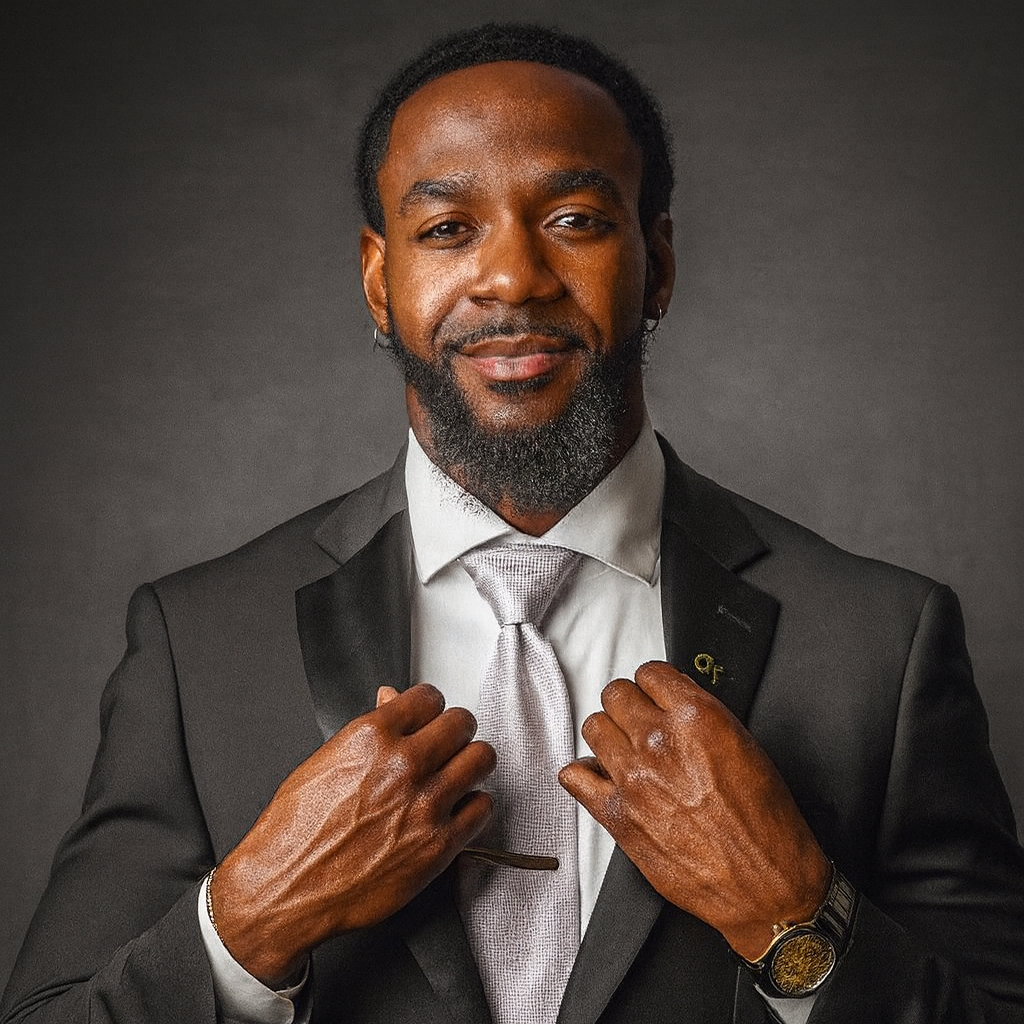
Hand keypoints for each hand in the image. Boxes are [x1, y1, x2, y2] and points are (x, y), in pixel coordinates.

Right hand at [212, 683, 494, 983]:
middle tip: (446, 744)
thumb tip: (391, 701)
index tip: (429, 718)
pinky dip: (473, 805)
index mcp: (372, 736)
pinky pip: (483, 806)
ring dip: (470, 762)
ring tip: (457, 772)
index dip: (429, 708)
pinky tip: (456, 809)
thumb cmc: (296, 830)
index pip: (429, 697)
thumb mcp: (324, 760)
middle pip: (462, 722)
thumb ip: (369, 728)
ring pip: (481, 758)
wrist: (285, 889)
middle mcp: (403, 764)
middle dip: (454, 730)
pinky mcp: (439, 844)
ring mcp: (425, 804)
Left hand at [559, 661, 829, 959]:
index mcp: (696, 719)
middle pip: (616, 694)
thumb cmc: (766, 826)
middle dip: (629, 704)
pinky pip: (574, 776)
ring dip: (608, 734)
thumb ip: (704, 717)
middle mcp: (659, 742)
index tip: (656, 694)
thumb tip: (676, 699)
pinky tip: (602, 777)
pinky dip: (584, 773)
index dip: (654, 684)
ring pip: (594, 727)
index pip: (651, 672)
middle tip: (640, 720)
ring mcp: (633, 778)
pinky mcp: (617, 815)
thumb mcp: (748, 749)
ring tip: (624, 748)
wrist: (766, 887)